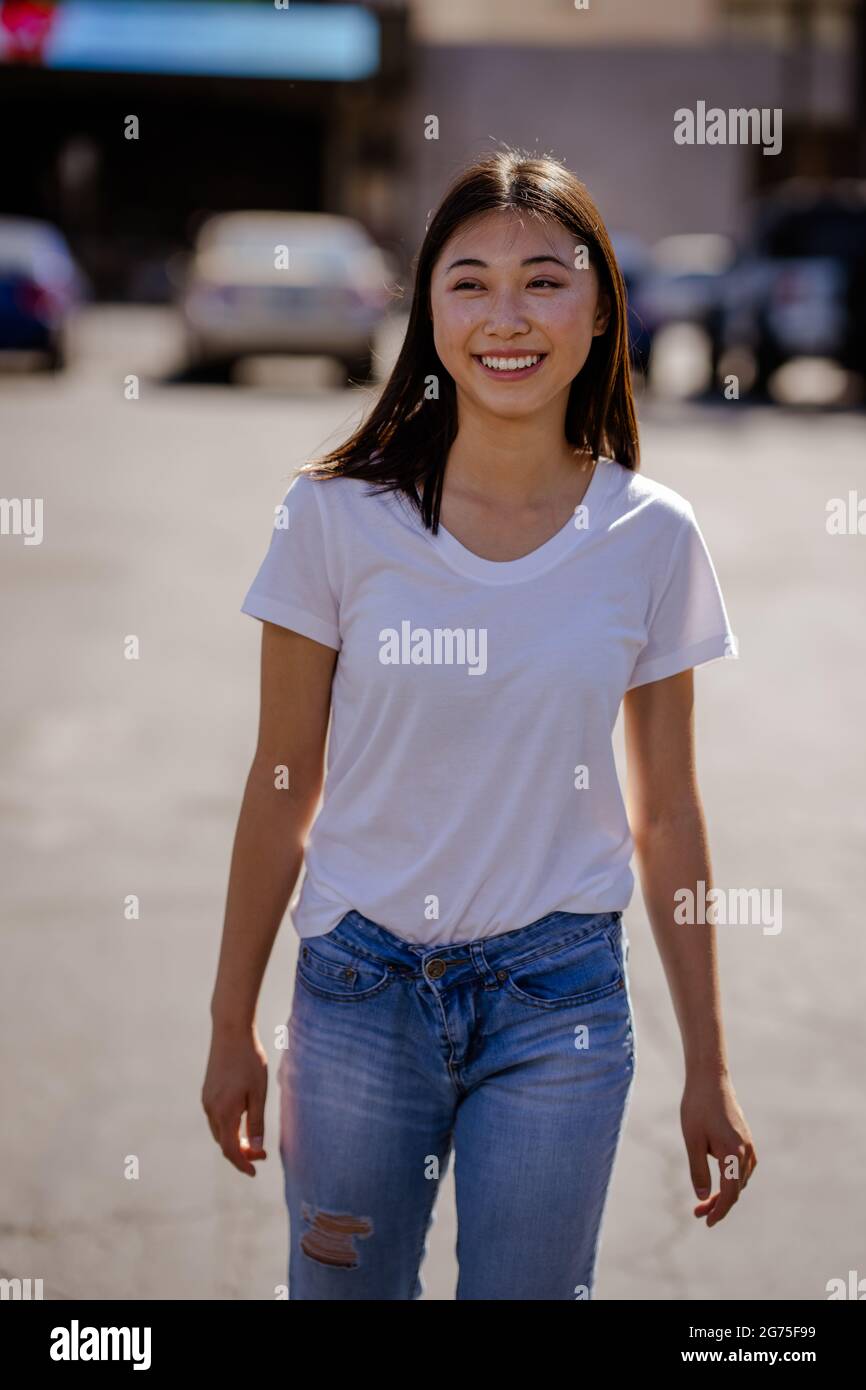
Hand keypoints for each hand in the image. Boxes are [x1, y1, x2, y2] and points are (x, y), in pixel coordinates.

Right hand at [202, 1024, 268, 1175]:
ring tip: (254, 1140)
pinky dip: (228, 1127)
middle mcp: (210, 1109)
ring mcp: (207, 1100)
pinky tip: (242, 1122)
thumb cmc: (249, 1060)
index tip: (255, 1172)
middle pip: (223, 1143)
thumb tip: (256, 1148)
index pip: (231, 1150)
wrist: (230, 1032)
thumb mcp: (258, 1093)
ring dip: (235, 1140)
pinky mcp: (207, 1091)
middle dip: (241, 1153)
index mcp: (224, 1112)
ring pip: (219, 1131)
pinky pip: (216, 1118)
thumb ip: (256, 1122)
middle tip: (262, 1154)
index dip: (242, 1164)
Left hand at [681, 1071, 756, 1226]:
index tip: (706, 1222)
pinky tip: (719, 1180)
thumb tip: (703, 1198)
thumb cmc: (698, 1108)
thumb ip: (698, 1171)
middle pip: (736, 1189)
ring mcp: (748, 1145)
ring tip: (704, 1200)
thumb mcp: (693, 1141)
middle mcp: (746, 1152)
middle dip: (718, 1204)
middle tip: (697, 1213)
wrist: (710, 1079)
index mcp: (734, 1154)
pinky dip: (732, 1179)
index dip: (719, 1211)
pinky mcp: (746, 1138)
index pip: (730, 1194)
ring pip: (740, 1179)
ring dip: (725, 1192)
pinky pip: (742, 1168)